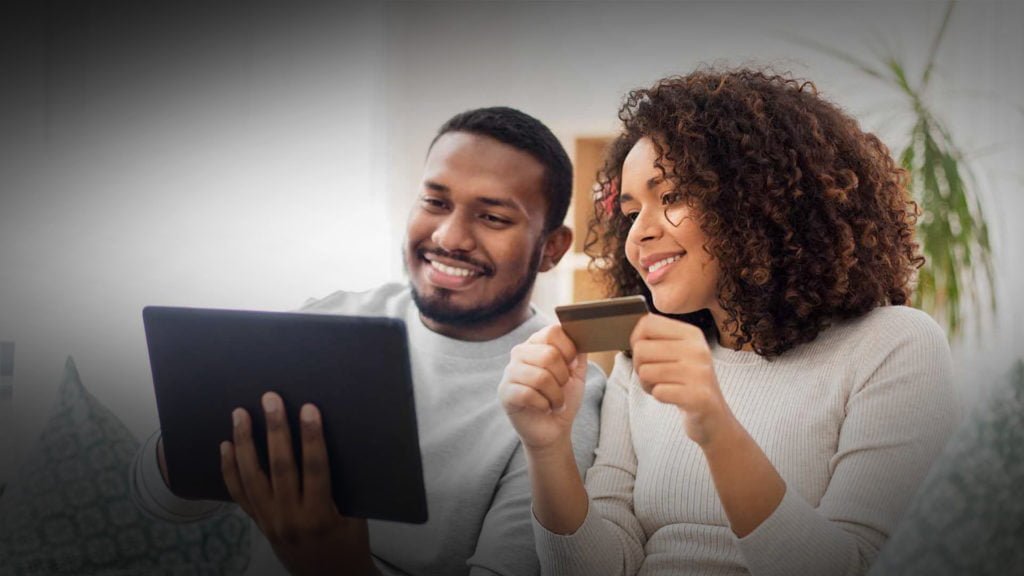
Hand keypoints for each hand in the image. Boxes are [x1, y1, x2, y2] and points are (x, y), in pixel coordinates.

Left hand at [221, 392, 378, 575]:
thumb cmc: (349, 544)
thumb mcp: (354, 516)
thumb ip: (340, 485)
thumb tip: (329, 443)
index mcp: (320, 516)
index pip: (315, 469)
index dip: (312, 437)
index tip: (309, 409)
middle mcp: (290, 518)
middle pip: (279, 467)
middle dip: (275, 430)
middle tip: (270, 399)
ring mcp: (270, 521)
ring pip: (252, 477)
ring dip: (245, 443)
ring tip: (240, 414)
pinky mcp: (259, 524)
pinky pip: (240, 494)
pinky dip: (230, 469)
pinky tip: (226, 446)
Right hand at [499, 324, 586, 451]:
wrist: (553, 428)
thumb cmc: (564, 397)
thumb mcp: (577, 373)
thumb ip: (579, 352)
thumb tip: (581, 333)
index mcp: (537, 343)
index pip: (553, 332)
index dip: (569, 350)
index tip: (571, 366)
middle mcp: (520, 353)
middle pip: (549, 355)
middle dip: (563, 377)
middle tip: (562, 388)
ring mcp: (510, 372)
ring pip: (540, 377)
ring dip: (556, 396)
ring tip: (556, 402)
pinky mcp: (505, 392)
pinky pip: (528, 394)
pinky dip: (544, 405)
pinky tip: (544, 408)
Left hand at [630, 314, 736, 446]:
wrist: (713, 415)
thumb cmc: (687, 382)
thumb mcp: (678, 353)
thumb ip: (657, 339)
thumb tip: (635, 334)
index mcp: (692, 334)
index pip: (648, 324)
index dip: (636, 340)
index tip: (646, 354)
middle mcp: (697, 350)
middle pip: (641, 349)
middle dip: (639, 367)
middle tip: (656, 377)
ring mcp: (699, 373)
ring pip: (645, 371)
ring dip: (648, 384)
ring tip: (665, 387)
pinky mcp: (697, 396)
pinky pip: (658, 392)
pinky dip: (659, 397)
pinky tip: (672, 398)